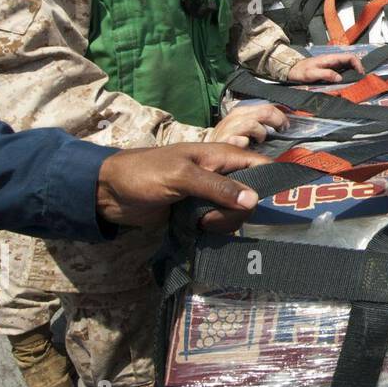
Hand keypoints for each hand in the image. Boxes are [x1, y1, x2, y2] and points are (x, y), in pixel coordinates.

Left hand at [95, 144, 270, 231]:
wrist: (109, 193)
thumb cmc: (144, 174)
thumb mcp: (182, 177)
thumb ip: (218, 187)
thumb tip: (253, 201)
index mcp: (222, 157)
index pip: (262, 165)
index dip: (274, 181)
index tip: (278, 204)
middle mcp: (221, 174)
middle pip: (251, 196)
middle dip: (237, 212)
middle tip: (211, 217)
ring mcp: (210, 195)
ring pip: (236, 213)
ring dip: (222, 223)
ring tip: (197, 222)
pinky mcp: (198, 213)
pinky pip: (219, 224)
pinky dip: (212, 230)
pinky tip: (196, 229)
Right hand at [211, 102, 289, 146]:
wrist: (207, 153)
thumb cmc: (230, 142)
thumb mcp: (246, 129)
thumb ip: (261, 125)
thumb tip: (282, 126)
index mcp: (242, 112)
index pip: (265, 106)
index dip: (279, 114)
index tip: (287, 124)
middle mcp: (235, 117)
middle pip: (263, 111)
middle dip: (277, 120)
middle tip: (282, 130)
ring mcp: (229, 128)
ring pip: (252, 123)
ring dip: (261, 132)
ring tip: (261, 139)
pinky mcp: (224, 141)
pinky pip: (239, 139)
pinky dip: (245, 142)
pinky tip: (245, 144)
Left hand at [287, 52, 364, 83]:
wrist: (293, 70)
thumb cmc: (300, 71)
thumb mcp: (312, 73)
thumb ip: (326, 74)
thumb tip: (339, 78)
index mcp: (330, 58)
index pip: (349, 57)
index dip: (357, 64)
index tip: (360, 73)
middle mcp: (333, 60)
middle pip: (351, 61)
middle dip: (358, 68)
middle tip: (361, 78)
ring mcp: (332, 64)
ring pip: (348, 65)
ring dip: (354, 72)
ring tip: (357, 80)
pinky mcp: (330, 69)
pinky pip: (343, 70)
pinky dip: (348, 75)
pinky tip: (348, 81)